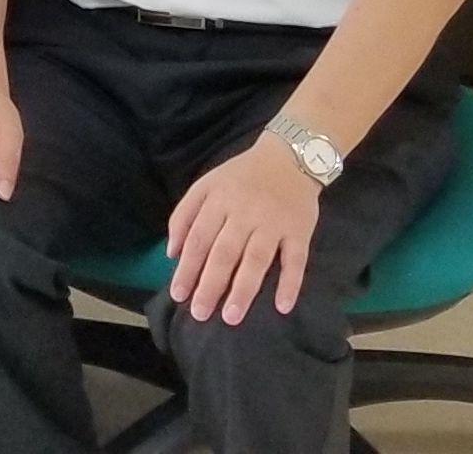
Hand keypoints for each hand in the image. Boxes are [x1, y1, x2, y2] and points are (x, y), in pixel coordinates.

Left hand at [166, 139, 325, 323]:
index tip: (178, 295)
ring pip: (256, 259)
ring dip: (244, 289)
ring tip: (232, 317)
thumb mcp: (205, 185)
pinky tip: (282, 306)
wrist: (289, 157)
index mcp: (218, 201)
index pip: (199, 240)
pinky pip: (296, 260)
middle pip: (224, 253)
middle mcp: (244, 213)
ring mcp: (274, 223)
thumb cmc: (241, 177)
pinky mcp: (300, 230)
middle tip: (200, 313)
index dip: (187, 268)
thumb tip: (173, 253)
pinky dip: (290, 283)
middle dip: (210, 285)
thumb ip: (184, 215)